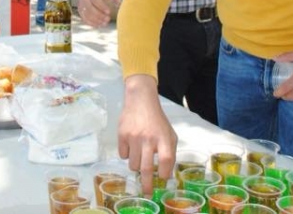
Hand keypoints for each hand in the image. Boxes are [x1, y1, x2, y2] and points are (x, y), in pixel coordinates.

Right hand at [77, 0, 120, 26]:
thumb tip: (119, 3)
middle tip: (108, 19)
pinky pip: (84, 18)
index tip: (109, 12)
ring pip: (86, 14)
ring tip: (105, 23)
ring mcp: (82, 4)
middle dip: (99, 15)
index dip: (102, 6)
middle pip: (89, 8)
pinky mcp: (81, 10)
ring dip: (96, 20)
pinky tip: (100, 25)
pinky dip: (91, 23)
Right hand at [118, 74, 177, 196]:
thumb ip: (170, 153)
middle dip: (147, 184)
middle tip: (147, 192)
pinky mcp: (122, 135)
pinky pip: (123, 155)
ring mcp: (134, 137)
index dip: (164, 173)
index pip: (166, 160)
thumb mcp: (170, 134)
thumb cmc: (157, 121)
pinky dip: (127, 155)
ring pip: (133, 164)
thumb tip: (166, 175)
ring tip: (139, 156)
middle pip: (147, 168)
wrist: (141, 100)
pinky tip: (131, 145)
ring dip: (136, 166)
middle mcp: (149, 138)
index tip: (162, 178)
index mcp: (164, 138)